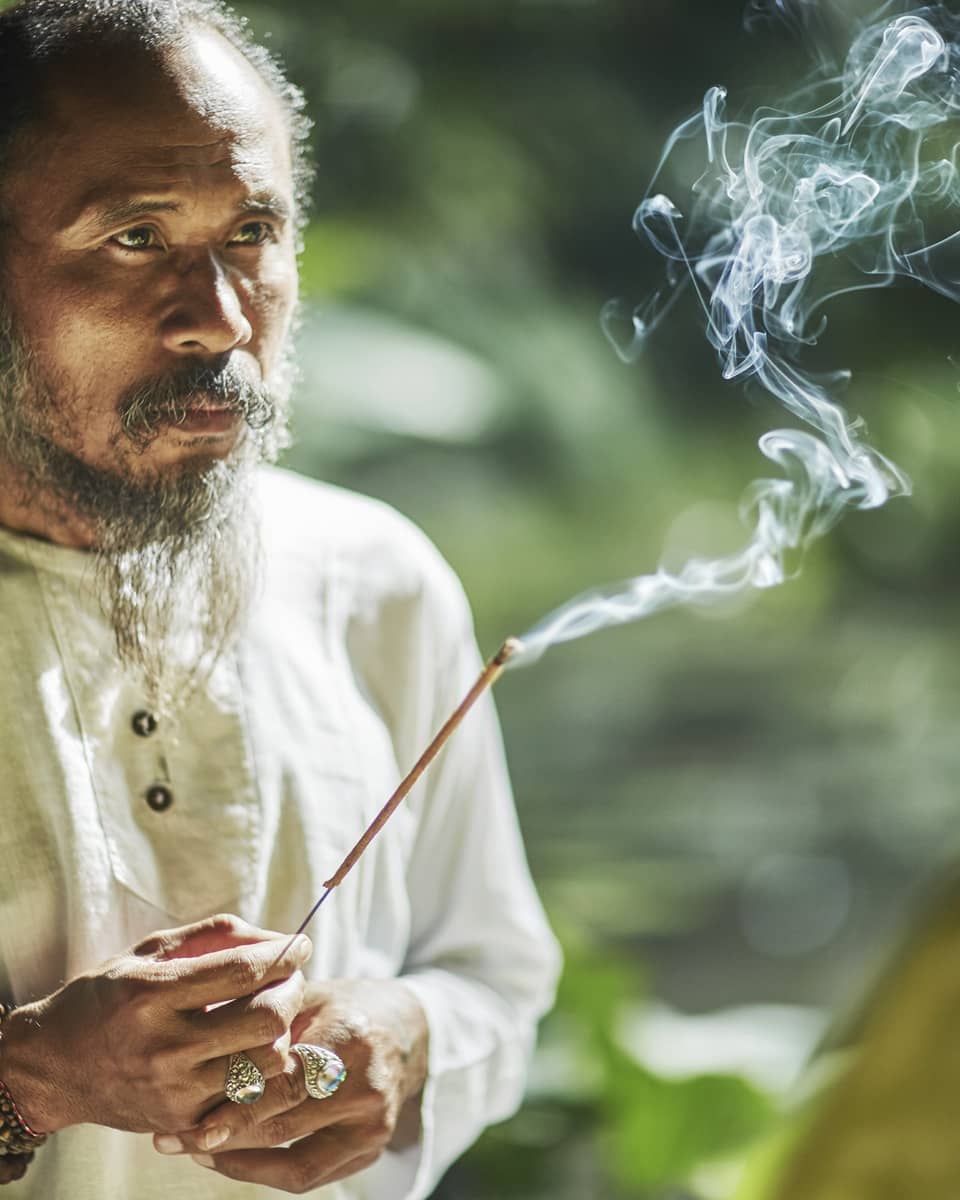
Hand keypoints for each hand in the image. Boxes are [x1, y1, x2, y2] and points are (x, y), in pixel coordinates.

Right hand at [0, 914, 311, 1136]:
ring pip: (267, 1063)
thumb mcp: (151, 951)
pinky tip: (260, 1050)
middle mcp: (165, 1046)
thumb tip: (277, 939)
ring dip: (285, 1032)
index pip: (243, 972)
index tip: (301, 943)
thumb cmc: (108, 995)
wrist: (55, 1066)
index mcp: (154, 993)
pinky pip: (251, 1100)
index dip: (285, 953)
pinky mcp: (181, 1121)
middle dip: (292, 991)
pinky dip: (267, 1073)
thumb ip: (216, 936)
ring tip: (275, 1014)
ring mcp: (174, 1090)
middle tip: (290, 978)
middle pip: (266, 1020)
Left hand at [154, 978, 428, 1194]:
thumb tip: (199, 1041)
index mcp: (350, 1037)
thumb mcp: (310, 996)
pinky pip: (308, 1175)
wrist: (406, 1031)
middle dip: (222, 1135)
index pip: (283, 1080)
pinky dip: (264, 1171)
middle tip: (172, 1138)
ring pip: (293, 1162)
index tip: (183, 1115)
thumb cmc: (345, 1006)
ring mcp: (372, 1124)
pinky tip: (229, 1157)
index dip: (232, 1102)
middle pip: (283, 1124)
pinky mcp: (371, 1149)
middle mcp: (367, 1085)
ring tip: (194, 1149)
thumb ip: (265, 1020)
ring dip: (237, 1161)